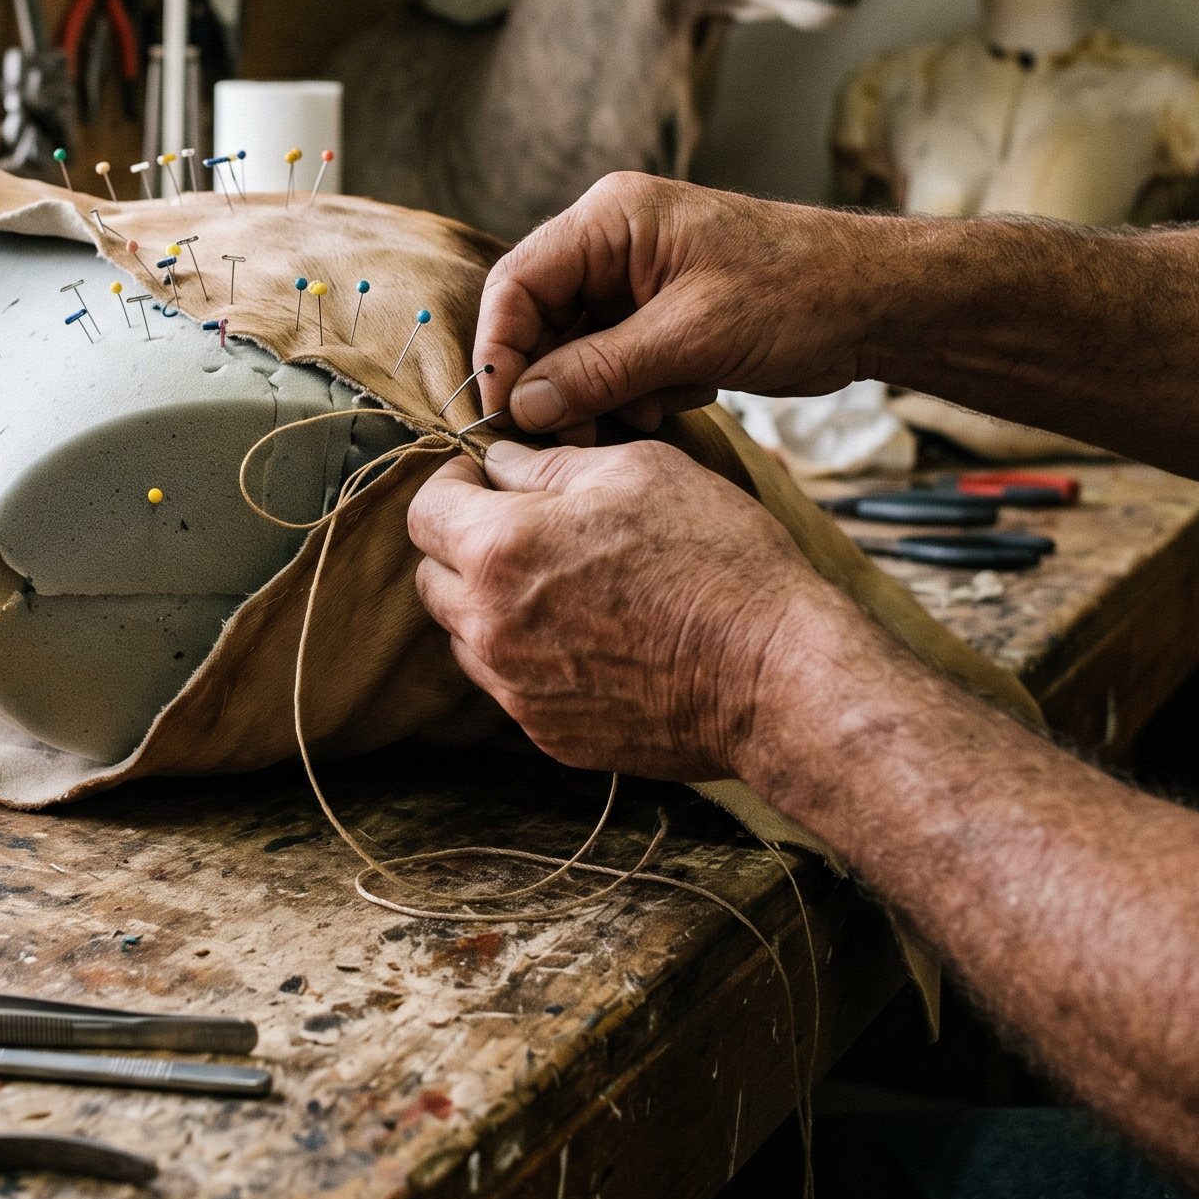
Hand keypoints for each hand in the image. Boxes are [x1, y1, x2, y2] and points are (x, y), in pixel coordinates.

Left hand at [406, 439, 847, 782]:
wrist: (776, 678)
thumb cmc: (717, 560)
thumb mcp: (638, 470)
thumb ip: (547, 464)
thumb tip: (500, 463)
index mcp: (501, 550)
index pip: (423, 512)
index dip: (452, 485)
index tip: (486, 480)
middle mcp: (490, 627)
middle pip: (432, 578)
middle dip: (464, 546)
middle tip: (526, 529)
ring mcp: (516, 690)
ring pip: (465, 636)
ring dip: (493, 605)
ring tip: (565, 586)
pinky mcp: (548, 735)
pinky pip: (510, 685)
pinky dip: (531, 657)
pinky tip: (592, 638)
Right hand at [474, 174, 902, 443]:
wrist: (878, 304)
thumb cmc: (798, 295)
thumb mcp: (691, 337)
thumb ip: (599, 369)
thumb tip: (524, 405)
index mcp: (612, 220)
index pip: (517, 282)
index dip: (501, 349)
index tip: (504, 411)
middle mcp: (614, 244)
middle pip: (541, 320)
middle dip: (556, 381)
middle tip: (574, 434)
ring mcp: (638, 282)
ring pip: (577, 350)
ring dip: (601, 393)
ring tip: (651, 410)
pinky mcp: (662, 317)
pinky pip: (616, 363)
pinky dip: (636, 392)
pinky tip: (684, 396)